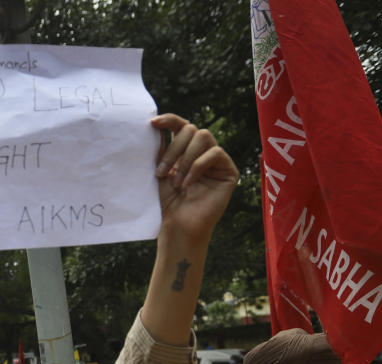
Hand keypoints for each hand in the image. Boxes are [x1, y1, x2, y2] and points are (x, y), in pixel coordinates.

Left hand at [151, 114, 238, 246]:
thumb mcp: (159, 170)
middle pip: (191, 129)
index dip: (169, 119)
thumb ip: (160, 148)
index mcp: (185, 149)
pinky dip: (197, 166)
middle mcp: (202, 151)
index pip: (181, 125)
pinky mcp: (229, 171)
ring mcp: (217, 160)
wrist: (177, 226)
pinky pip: (215, 153)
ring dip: (185, 158)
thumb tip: (154, 123)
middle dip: (173, 149)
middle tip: (160, 172)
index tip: (152, 123)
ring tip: (176, 182)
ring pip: (203, 136)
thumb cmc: (166, 202)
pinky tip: (188, 183)